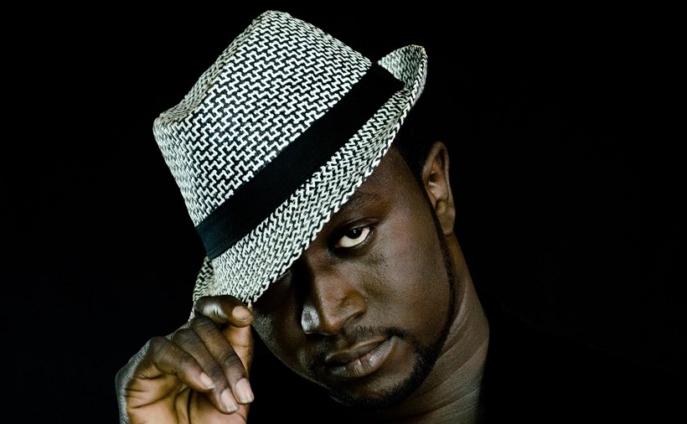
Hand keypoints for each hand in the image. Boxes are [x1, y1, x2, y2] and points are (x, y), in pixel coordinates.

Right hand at [115, 296, 254, 422]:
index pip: (208, 311)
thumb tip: (246, 311)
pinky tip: (201, 384)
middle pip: (202, 326)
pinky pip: (161, 351)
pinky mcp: (134, 373)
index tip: (246, 314)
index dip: (225, 305)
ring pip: (186, 336)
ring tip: (224, 402)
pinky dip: (186, 365)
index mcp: (200, 349)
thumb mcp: (235, 388)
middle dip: (228, 359)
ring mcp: (155, 360)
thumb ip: (239, 351)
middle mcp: (177, 349)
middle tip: (243, 394)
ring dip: (213, 369)